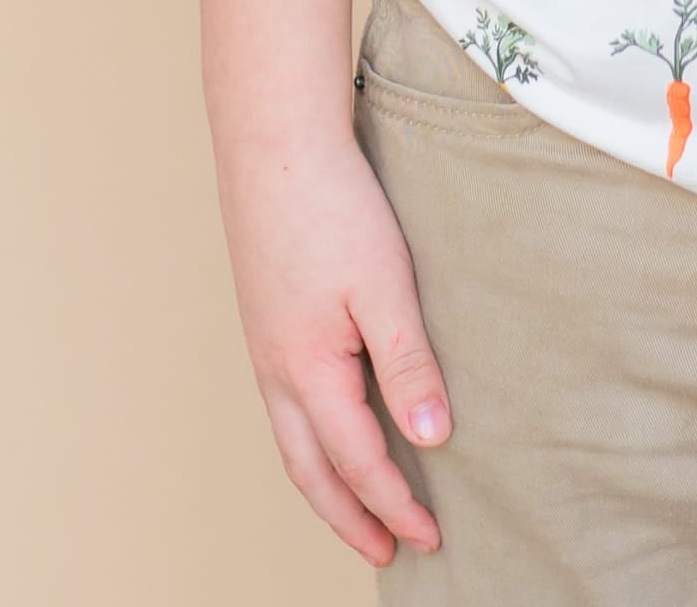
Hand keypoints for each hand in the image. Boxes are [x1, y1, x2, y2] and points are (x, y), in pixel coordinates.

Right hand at [216, 124, 452, 563]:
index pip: (359, 462)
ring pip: (293, 442)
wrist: (275, 143)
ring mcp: (264, 347)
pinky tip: (333, 428)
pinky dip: (312, 441)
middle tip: (390, 552)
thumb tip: (431, 439)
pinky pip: (287, 407)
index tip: (430, 538)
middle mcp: (277, 372)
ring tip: (360, 509)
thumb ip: (408, 363)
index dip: (395, 506)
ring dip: (327, 484)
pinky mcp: (266, 321)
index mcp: (308, 371)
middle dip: (351, 518)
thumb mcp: (385, 285)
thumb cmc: (335, 207)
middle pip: (312, 473)